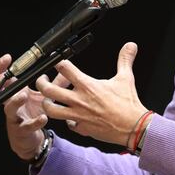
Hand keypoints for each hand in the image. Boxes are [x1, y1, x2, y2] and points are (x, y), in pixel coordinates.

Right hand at [0, 54, 68, 159]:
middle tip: (7, 78)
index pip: (4, 78)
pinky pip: (26, 126)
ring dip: (15, 101)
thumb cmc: (34, 112)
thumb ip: (54, 83)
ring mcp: (14, 117)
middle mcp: (11, 104)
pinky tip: (43, 117)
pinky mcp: (21, 131)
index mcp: (16, 92)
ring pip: (8, 109)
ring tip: (23, 95)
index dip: (2, 68)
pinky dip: (35, 122)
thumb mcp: (44, 96)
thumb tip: (65, 69)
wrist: (32, 136)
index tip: (7, 58)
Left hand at [35, 42, 150, 146]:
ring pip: (51, 110)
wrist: (133, 127)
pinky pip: (68, 125)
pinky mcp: (81, 128)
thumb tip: (130, 46)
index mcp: (88, 86)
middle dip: (41, 83)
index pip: (65, 69)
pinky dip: (68, 121)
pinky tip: (72, 118)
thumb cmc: (128, 104)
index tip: (59, 62)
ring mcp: (78, 115)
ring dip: (47, 104)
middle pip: (49, 91)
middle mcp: (79, 100)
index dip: (59, 63)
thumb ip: (125, 60)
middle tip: (43, 80)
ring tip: (48, 100)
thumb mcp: (126, 78)